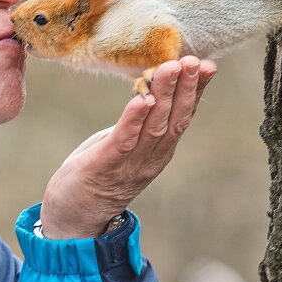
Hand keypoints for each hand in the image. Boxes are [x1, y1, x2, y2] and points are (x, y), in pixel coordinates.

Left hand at [38, 56, 216, 238]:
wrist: (73, 220)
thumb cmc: (97, 176)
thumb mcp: (124, 145)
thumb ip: (139, 124)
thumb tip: (151, 91)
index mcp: (158, 151)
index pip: (183, 116)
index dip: (196, 91)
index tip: (208, 66)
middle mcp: (151, 158)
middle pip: (175, 119)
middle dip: (186, 88)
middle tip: (195, 61)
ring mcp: (131, 164)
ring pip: (154, 126)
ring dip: (164, 95)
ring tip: (171, 68)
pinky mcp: (106, 166)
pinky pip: (124, 140)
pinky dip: (134, 119)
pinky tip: (142, 99)